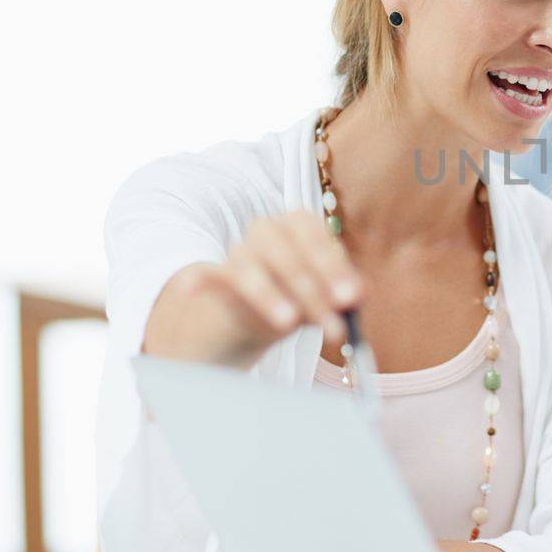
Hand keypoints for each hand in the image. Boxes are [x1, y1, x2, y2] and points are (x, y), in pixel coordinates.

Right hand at [146, 211, 364, 365]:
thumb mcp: (327, 299)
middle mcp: (267, 231)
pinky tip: (192, 289)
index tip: (351, 298)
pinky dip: (199, 280)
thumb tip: (359, 296)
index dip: (333, 266)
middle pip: (286, 253)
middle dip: (311, 291)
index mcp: (299, 225)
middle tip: (334, 326)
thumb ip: (342, 296)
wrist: (259, 316)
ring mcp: (239, 252)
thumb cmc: (303, 298)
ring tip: (289, 323)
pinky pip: (207, 276)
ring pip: (250, 266)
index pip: (314, 235)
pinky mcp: (216, 277)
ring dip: (270, 295)